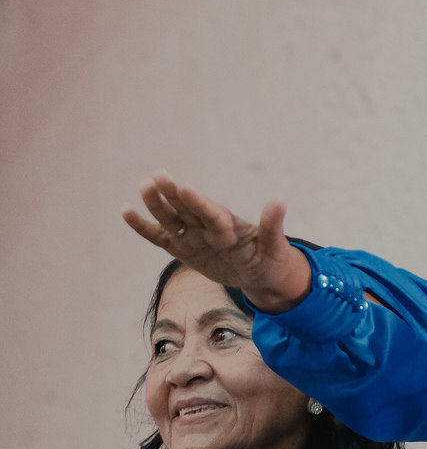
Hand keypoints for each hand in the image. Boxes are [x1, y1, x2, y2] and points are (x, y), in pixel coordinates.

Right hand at [122, 174, 311, 312]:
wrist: (259, 272)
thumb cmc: (269, 259)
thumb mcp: (275, 247)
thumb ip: (272, 226)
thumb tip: (280, 199)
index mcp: (230, 226)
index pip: (212, 213)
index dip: (200, 203)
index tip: (186, 188)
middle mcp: (207, 226)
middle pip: (188, 209)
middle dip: (174, 195)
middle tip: (159, 176)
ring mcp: (193, 235)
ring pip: (171, 219)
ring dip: (157, 204)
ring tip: (144, 186)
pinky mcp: (183, 248)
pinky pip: (159, 238)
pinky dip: (143, 227)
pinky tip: (125, 211)